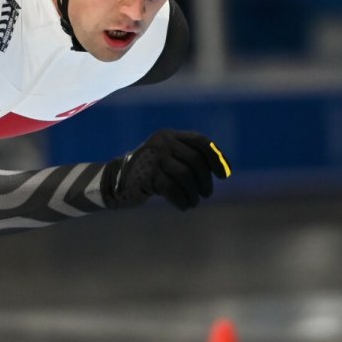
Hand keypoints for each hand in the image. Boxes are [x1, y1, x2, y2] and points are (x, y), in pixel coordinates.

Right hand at [105, 130, 230, 210]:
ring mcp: (153, 158)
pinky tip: (184, 206)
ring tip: (195, 202)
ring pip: (184, 175)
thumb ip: (190, 158)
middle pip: (195, 160)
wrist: (118, 180)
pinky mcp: (145, 175)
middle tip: (206, 194)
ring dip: (194, 192)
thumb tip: (223, 168)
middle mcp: (162, 142)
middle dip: (205, 180)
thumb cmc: (152, 172)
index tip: (224, 176)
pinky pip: (171, 188)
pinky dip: (182, 199)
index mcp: (171, 135)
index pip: (201, 142)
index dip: (216, 159)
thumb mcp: (170, 158)